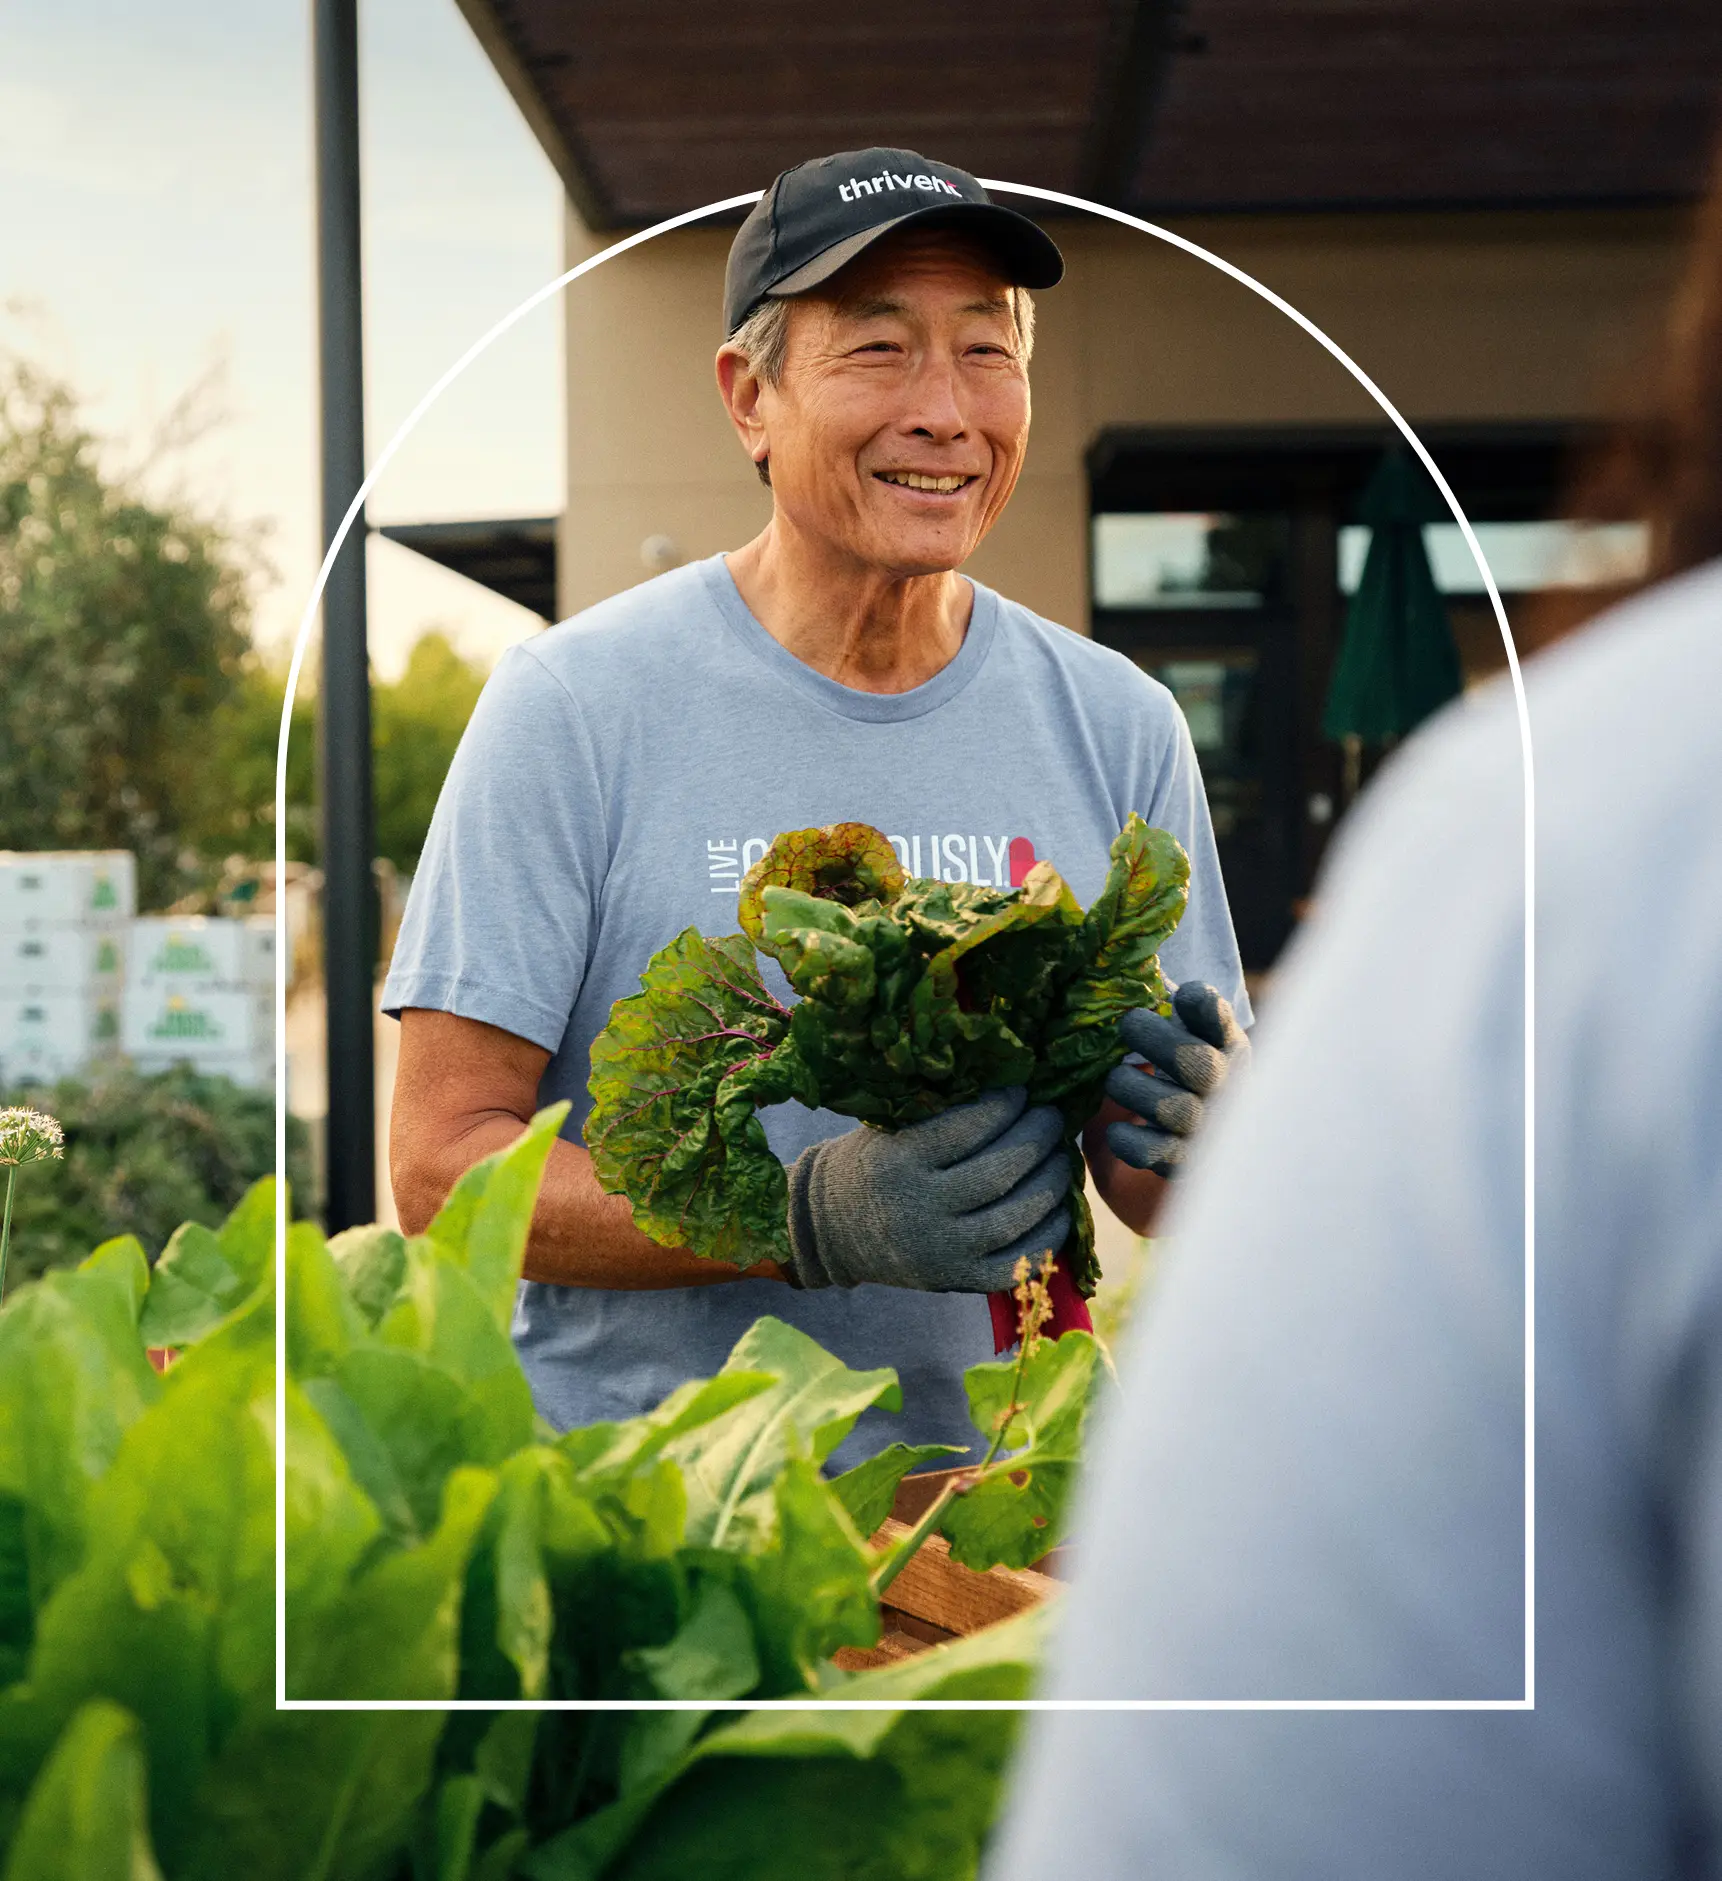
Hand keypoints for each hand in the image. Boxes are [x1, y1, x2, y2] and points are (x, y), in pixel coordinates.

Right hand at [785, 1086, 1072, 1291]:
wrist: (833, 1229)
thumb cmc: (873, 1164)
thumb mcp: (889, 1129)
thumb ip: (941, 1111)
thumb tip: (1011, 1085)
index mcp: (897, 1161)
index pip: (966, 1129)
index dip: (1005, 1106)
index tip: (1022, 1090)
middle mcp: (917, 1207)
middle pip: (998, 1172)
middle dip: (1037, 1139)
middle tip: (1054, 1117)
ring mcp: (938, 1250)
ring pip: (1014, 1217)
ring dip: (1051, 1183)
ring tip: (1063, 1156)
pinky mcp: (955, 1280)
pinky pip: (1016, 1263)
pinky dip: (1048, 1236)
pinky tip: (1061, 1208)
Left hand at [1105, 983, 1249, 1178]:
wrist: (1190, 1141)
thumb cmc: (1177, 1069)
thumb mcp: (1183, 1032)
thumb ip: (1167, 1004)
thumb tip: (1127, 967)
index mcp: (1227, 1046)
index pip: (1222, 1022)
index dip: (1204, 1006)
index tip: (1182, 996)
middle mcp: (1226, 1087)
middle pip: (1197, 1063)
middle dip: (1154, 1040)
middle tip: (1128, 1025)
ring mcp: (1208, 1129)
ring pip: (1173, 1108)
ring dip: (1132, 1088)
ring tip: (1116, 1079)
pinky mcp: (1184, 1163)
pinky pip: (1153, 1152)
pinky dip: (1128, 1140)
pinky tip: (1115, 1128)